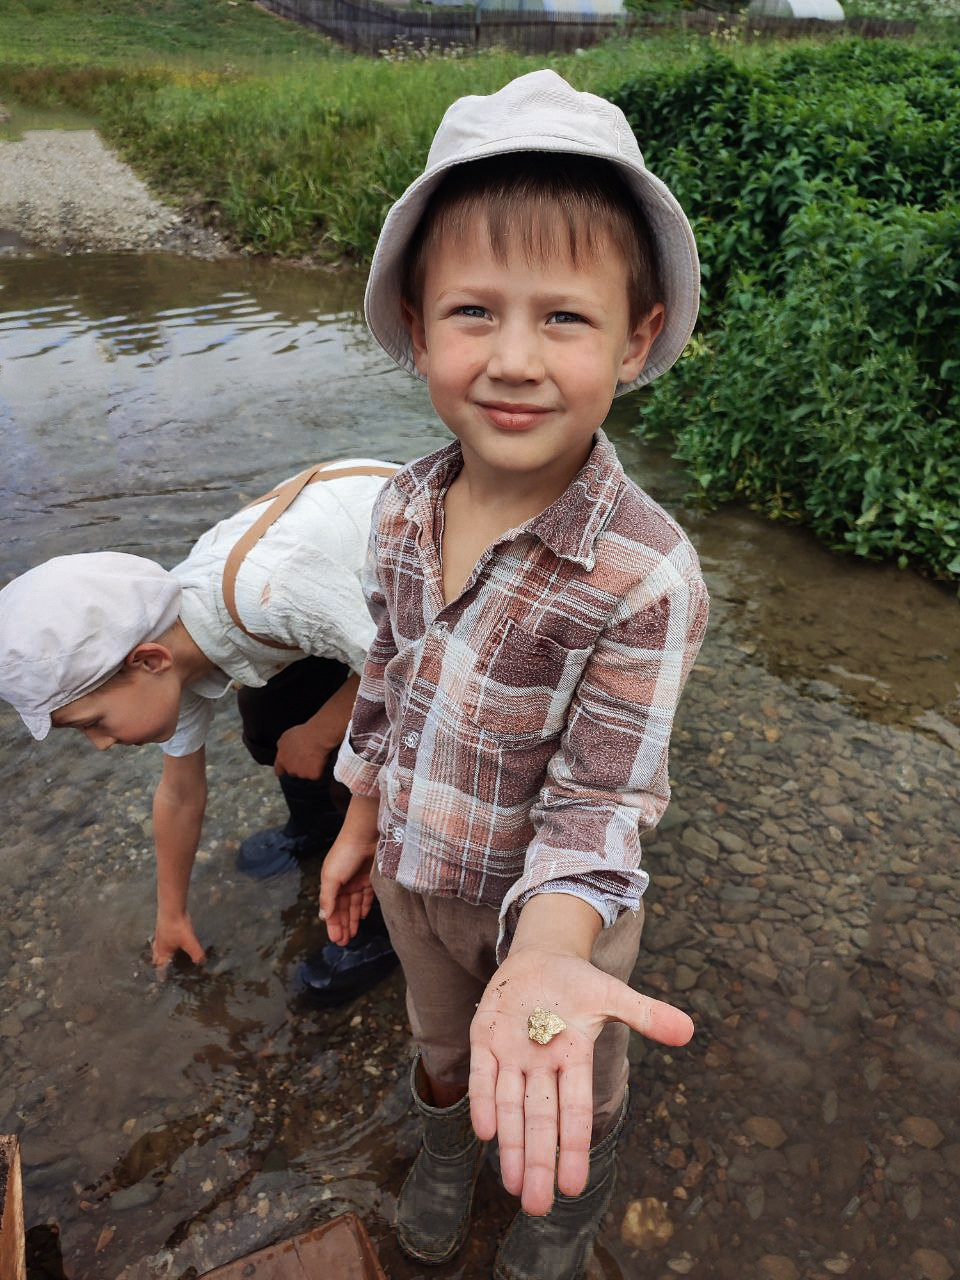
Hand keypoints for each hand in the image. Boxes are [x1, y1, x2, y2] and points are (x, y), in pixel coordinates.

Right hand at [152, 910, 205, 971]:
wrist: (171, 909)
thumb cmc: (177, 927)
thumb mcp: (189, 942)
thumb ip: (196, 953)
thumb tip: (202, 963)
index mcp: (163, 951)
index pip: (161, 966)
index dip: (161, 973)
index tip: (161, 980)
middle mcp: (159, 944)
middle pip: (156, 957)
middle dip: (158, 963)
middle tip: (160, 967)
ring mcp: (159, 935)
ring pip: (156, 947)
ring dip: (158, 952)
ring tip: (160, 954)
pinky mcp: (162, 926)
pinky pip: (160, 937)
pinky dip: (161, 941)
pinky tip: (167, 937)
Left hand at [274, 722, 330, 779]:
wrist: (317, 737)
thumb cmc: (303, 734)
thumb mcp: (286, 736)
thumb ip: (281, 746)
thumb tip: (282, 749)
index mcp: (282, 759)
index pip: (279, 770)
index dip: (284, 768)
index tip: (288, 766)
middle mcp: (290, 768)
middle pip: (293, 772)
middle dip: (298, 767)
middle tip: (305, 756)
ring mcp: (301, 773)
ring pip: (305, 774)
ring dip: (308, 768)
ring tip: (313, 756)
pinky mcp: (312, 775)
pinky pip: (316, 775)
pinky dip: (318, 770)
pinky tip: (319, 760)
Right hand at [318, 834, 375, 944]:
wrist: (366, 834)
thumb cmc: (345, 854)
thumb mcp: (331, 877)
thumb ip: (327, 898)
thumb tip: (323, 917)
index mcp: (331, 883)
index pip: (331, 909)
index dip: (333, 925)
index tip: (336, 940)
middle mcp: (344, 883)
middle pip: (343, 910)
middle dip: (342, 925)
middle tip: (345, 942)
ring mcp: (358, 881)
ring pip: (355, 905)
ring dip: (353, 919)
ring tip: (353, 934)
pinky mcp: (371, 878)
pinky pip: (367, 896)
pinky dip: (364, 907)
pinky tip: (363, 917)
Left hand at [468, 946, 693, 1215]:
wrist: (539, 959)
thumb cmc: (577, 984)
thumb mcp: (612, 995)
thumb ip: (646, 1015)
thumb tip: (689, 1030)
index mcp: (575, 1056)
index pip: (575, 1108)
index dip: (573, 1145)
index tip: (573, 1187)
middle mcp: (543, 1063)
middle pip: (540, 1119)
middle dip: (538, 1161)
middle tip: (537, 1208)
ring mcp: (512, 1053)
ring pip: (511, 1106)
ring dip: (510, 1145)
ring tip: (512, 1187)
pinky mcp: (485, 1039)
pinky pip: (483, 1076)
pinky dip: (483, 1101)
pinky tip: (485, 1133)